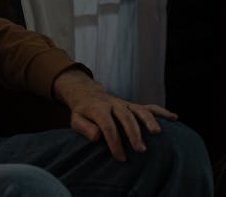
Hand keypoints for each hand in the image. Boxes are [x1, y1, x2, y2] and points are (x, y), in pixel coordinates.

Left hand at [53, 68, 177, 161]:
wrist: (87, 94)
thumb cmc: (82, 112)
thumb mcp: (75, 119)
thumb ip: (85, 128)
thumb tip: (98, 136)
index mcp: (98, 108)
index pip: (107, 125)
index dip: (114, 142)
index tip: (120, 157)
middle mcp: (114, 104)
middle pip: (126, 118)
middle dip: (134, 134)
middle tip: (140, 150)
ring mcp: (125, 104)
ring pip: (139, 110)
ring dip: (149, 121)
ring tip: (157, 133)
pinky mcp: (133, 105)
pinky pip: (149, 107)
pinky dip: (162, 112)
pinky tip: (174, 118)